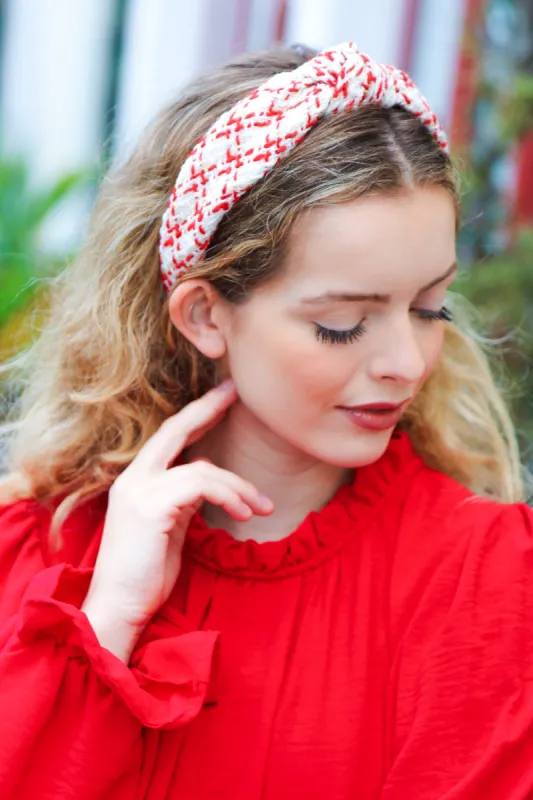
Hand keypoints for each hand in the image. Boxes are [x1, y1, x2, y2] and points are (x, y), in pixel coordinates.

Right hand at [82, 380, 272, 660]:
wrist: (119, 609)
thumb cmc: (145, 576)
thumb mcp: (169, 529)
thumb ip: (182, 501)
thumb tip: (207, 483)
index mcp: (136, 482)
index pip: (168, 437)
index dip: (195, 414)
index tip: (222, 396)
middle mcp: (133, 479)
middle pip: (174, 429)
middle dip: (208, 407)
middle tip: (236, 390)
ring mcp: (139, 491)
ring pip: (202, 468)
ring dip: (239, 486)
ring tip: (262, 506)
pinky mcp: (151, 507)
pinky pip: (201, 486)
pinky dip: (229, 496)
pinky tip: (245, 513)